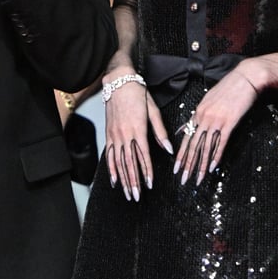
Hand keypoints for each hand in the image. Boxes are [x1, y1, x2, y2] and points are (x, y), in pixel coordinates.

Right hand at [104, 69, 171, 201]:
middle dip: (134, 182)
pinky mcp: (109, 134)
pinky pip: (109, 155)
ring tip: (127, 193)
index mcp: (138, 129)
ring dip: (123, 179)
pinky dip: (111, 169)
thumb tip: (168, 149)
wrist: (119, 81)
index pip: (143, 156)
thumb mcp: (153, 110)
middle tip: (137, 197)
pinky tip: (114, 180)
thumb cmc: (138, 94)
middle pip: (129, 163)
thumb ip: (160, 131)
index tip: (150, 185)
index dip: (147, 172)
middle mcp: (125, 134)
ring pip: (119, 162)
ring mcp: (115, 135)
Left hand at [173, 64, 259, 185]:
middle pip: (193, 145)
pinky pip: (220, 143)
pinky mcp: (229, 123)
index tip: (176, 167)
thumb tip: (186, 127)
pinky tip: (213, 168)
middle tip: (182, 179)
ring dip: (201, 166)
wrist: (245, 78)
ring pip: (205, 148)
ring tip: (197, 179)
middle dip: (187, 164)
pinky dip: (216, 156)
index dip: (181, 154)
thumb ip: (197, 114)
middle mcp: (204, 118)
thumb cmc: (228, 88)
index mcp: (198, 112)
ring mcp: (216, 121)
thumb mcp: (208, 99)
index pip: (187, 137)